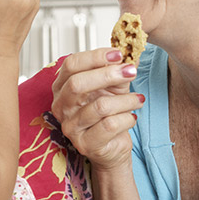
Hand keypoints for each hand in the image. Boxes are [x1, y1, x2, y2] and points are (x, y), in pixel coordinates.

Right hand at [50, 48, 144, 169]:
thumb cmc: (109, 113)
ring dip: (125, 100)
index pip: (71, 64)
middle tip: (131, 71)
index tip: (118, 54)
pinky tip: (131, 118)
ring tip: (137, 100)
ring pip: (100, 106)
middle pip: (77, 84)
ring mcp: (70, 127)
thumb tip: (133, 54)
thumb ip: (118, 70)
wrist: (113, 145)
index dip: (95, 56)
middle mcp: (61, 106)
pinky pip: (110, 126)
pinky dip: (127, 119)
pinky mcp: (85, 144)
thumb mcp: (113, 87)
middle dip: (108, 75)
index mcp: (62, 87)